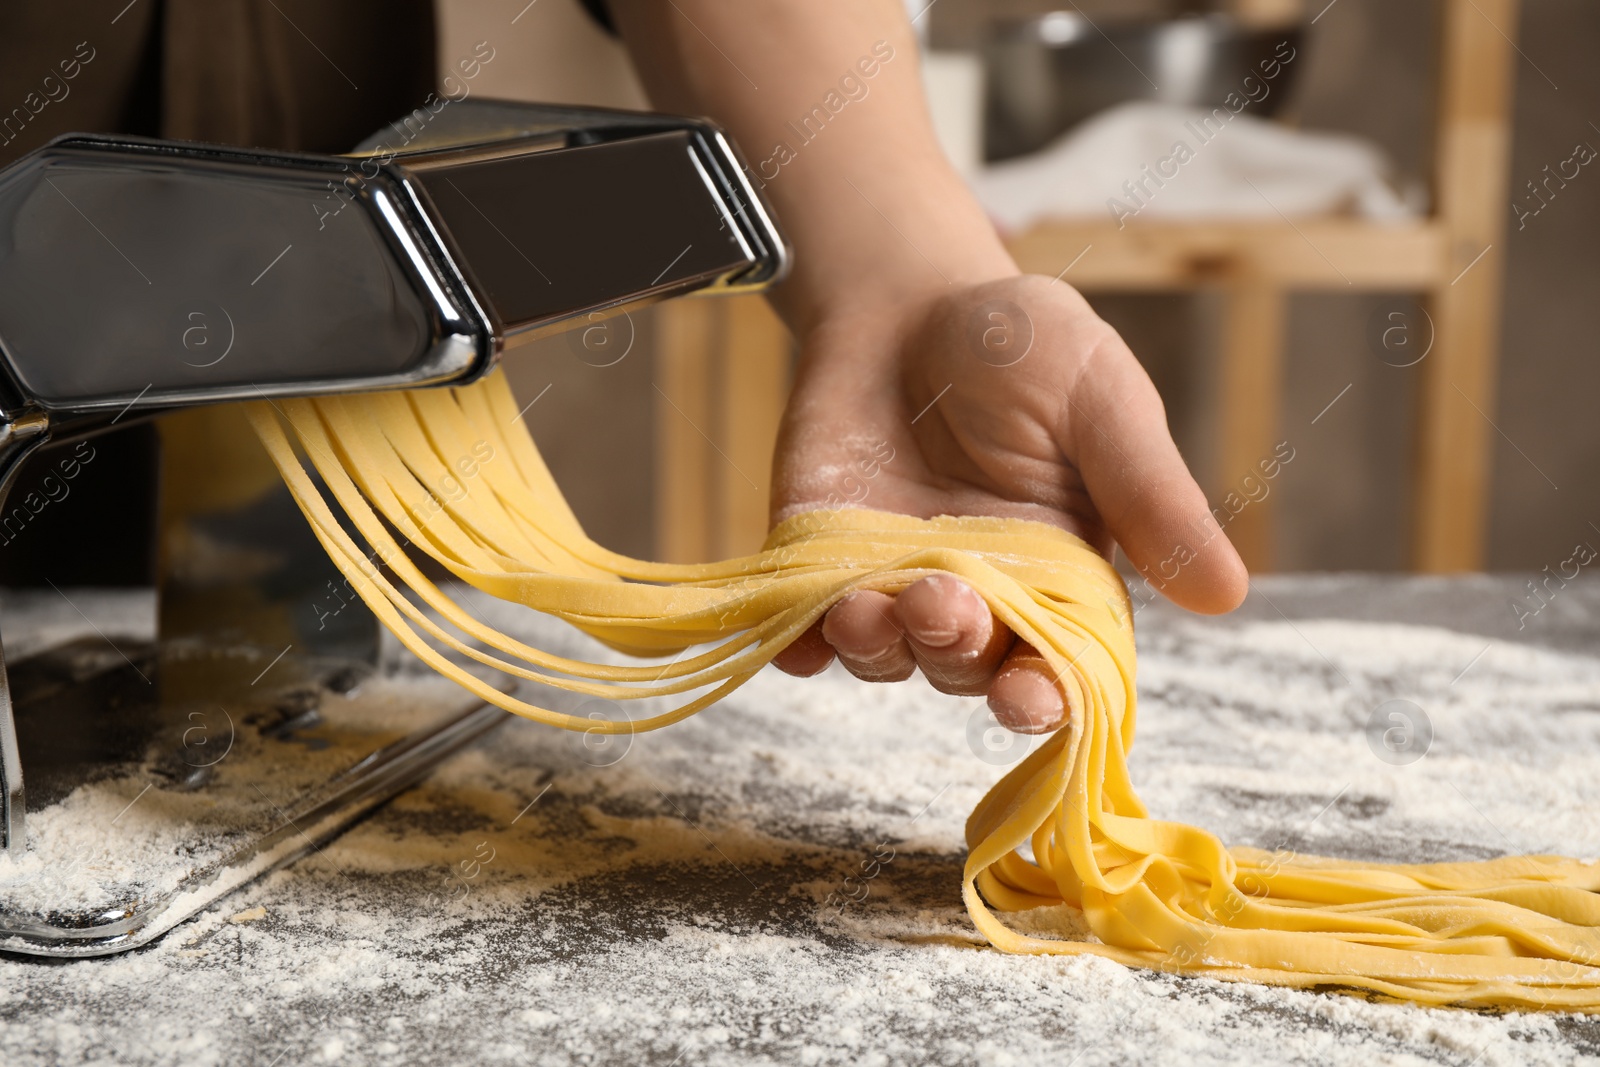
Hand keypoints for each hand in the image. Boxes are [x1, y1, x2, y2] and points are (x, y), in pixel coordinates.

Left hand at [769, 273, 1248, 732]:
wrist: (907, 301)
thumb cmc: (1024, 349)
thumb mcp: (1099, 400)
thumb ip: (1149, 493)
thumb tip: (1227, 593)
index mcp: (1062, 577)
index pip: (1063, 665)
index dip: (1047, 694)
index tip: (1029, 696)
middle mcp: (980, 599)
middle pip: (970, 668)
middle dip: (955, 653)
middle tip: (941, 606)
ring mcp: (893, 584)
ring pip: (888, 655)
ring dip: (877, 647)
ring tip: (867, 606)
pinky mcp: (819, 565)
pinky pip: (806, 625)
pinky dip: (798, 644)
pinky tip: (792, 644)